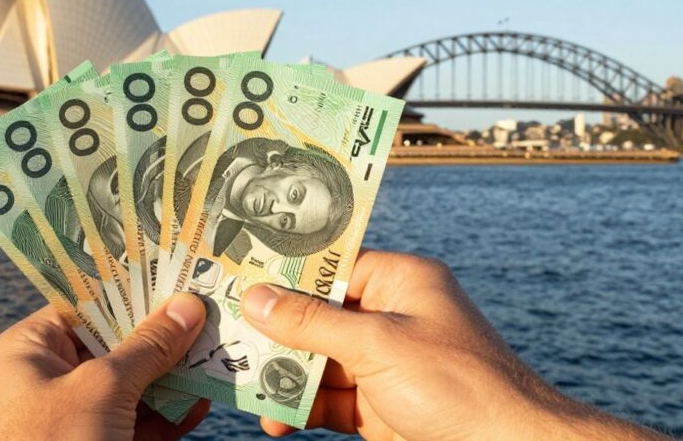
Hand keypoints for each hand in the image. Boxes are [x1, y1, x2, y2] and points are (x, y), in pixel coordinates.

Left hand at [0, 293, 209, 440]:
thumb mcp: (102, 389)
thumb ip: (148, 347)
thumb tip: (187, 307)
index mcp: (26, 352)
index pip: (81, 304)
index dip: (127, 287)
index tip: (172, 271)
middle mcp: (45, 380)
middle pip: (112, 343)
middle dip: (160, 334)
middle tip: (204, 311)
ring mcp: (72, 418)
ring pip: (130, 384)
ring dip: (172, 374)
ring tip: (214, 353)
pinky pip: (136, 422)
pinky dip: (168, 413)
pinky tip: (200, 402)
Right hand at [241, 250, 672, 440]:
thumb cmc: (458, 385)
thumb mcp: (377, 346)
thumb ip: (311, 323)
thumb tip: (255, 298)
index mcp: (401, 282)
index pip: (331, 266)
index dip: (283, 272)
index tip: (235, 274)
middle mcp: (391, 318)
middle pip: (317, 316)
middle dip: (273, 330)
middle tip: (223, 332)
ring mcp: (385, 365)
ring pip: (317, 361)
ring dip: (281, 373)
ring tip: (237, 380)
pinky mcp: (380, 407)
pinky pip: (328, 400)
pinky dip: (300, 407)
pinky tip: (272, 417)